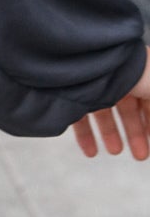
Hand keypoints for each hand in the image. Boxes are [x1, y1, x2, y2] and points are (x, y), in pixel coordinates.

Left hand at [72, 44, 149, 159]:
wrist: (96, 61)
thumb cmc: (133, 71)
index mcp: (141, 75)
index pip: (148, 101)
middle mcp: (118, 78)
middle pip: (128, 109)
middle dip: (135, 133)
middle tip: (140, 154)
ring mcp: (96, 84)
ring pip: (104, 113)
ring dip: (111, 134)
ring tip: (115, 151)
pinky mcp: (75, 93)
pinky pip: (80, 117)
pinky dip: (86, 136)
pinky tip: (91, 151)